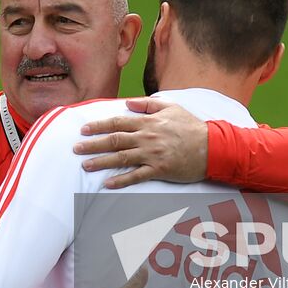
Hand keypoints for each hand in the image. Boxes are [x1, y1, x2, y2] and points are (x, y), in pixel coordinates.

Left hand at [75, 98, 207, 187]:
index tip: (84, 129)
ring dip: (101, 162)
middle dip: (93, 144)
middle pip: (114, 140)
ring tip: (85, 165)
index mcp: (148, 122)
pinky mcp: (159, 170)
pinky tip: (107, 183)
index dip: (99, 125)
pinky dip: (121, 180)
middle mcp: (147, 138)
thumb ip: (147, 105)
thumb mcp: (171, 107)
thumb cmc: (191, 126)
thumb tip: (128, 104)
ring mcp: (152, 154)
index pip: (118, 122)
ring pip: (121, 158)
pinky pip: (136, 176)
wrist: (211, 146)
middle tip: (76, 148)